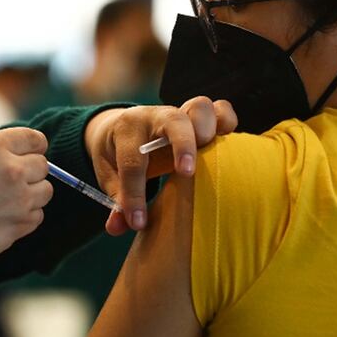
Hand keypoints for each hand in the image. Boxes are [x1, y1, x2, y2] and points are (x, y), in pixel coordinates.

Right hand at [0, 96, 54, 265]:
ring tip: (5, 197)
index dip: (28, 145)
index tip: (17, 153)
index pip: (35, 138)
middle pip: (43, 164)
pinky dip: (26, 215)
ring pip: (45, 190)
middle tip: (5, 178)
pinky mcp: (20, 225)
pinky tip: (3, 214)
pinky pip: (38, 215)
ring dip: (31, 192)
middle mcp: (12, 171)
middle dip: (28, 168)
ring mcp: (20, 200)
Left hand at [84, 96, 236, 234]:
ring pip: (200, 108)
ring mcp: (180, 113)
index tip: (138, 223)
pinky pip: (221, 109)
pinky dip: (227, 122)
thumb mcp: (109, 176)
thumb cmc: (118, 155)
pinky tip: (226, 144)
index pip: (132, 161)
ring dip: (209, 129)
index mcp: (127, 129)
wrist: (123, 128)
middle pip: (174, 121)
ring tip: (211, 155)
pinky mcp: (199, 117)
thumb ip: (116, 201)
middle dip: (183, 146)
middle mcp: (155, 116)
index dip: (134, 195)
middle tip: (187, 173)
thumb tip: (117, 228)